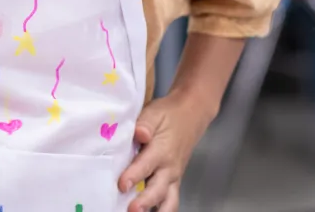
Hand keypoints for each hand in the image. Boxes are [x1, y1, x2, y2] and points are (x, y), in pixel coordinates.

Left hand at [119, 92, 212, 211]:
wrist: (192, 115)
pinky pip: (170, 202)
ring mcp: (173, 178)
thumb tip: (140, 134)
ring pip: (169, 201)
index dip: (133, 175)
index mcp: (162, 150)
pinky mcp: (174, 183)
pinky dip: (162, 210)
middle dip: (145, 202)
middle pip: (158, 189)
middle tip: (131, 210)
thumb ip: (145, 124)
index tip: (122, 184)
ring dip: (156, 210)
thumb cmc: (168, 114)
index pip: (146, 165)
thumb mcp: (154, 113)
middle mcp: (169, 168)